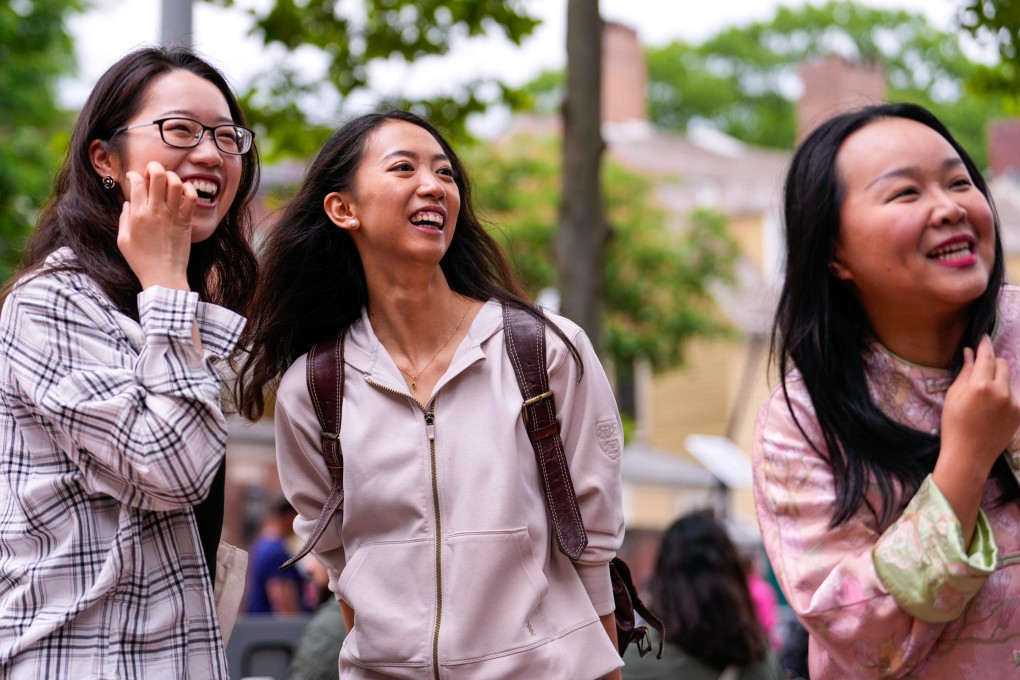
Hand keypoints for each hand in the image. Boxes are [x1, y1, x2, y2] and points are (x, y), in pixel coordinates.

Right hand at [117, 161, 196, 290]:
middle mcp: (155, 211)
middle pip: (156, 176)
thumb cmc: (141, 261)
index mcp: (137, 215)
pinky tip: (183, 192)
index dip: (135, 175)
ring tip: (168, 180)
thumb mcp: (123, 240)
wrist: (163, 277)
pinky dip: (189, 189)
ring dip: (171, 176)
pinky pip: (191, 198)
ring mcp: (172, 215)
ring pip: (175, 183)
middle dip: (154, 167)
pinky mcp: (186, 221)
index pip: (137, 183)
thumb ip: (123, 219)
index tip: (135, 178)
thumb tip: (127, 203)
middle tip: (153, 171)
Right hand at [941, 334, 1019, 473]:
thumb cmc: (954, 426)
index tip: (983, 337)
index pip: (986, 356)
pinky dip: (1006, 391)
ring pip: (1011, 377)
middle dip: (992, 362)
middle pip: (1002, 363)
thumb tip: (970, 353)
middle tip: (980, 369)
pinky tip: (994, 403)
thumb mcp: (953, 397)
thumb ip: (965, 372)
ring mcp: (1013, 402)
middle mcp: (1000, 390)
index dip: (985, 344)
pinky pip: (1015, 392)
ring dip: (1000, 377)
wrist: (969, 455)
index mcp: (980, 385)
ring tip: (987, 389)